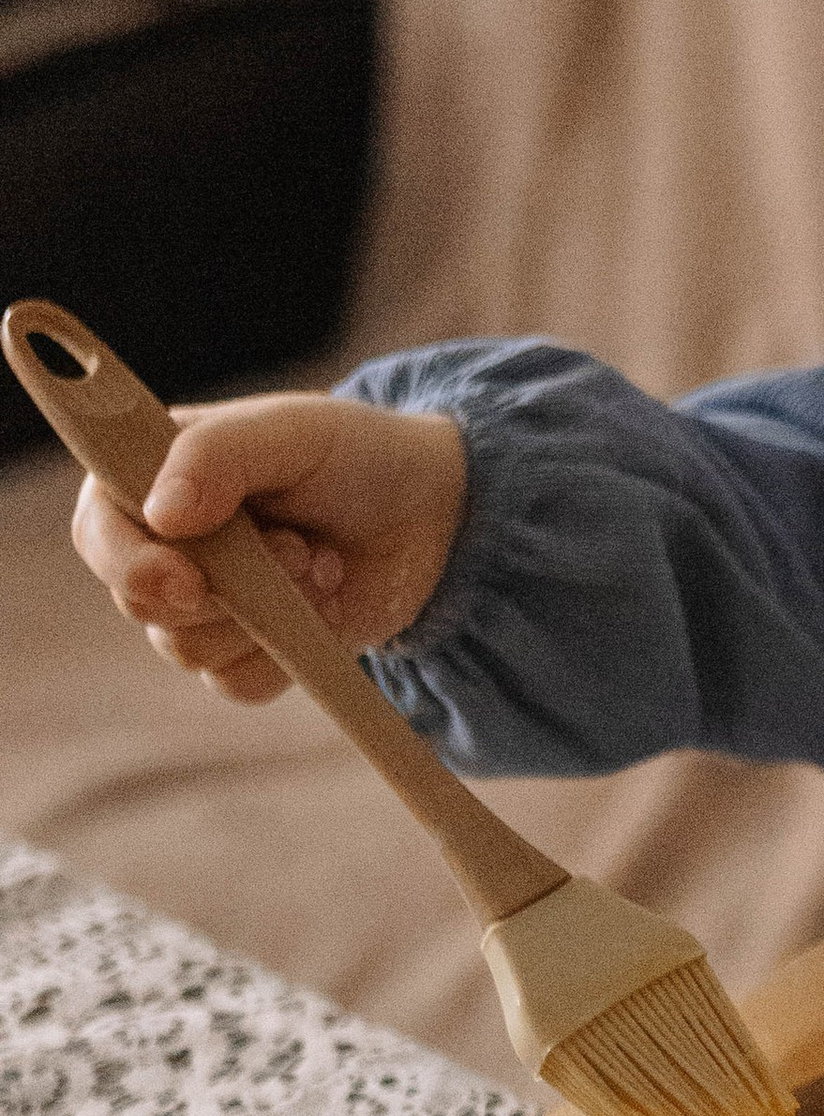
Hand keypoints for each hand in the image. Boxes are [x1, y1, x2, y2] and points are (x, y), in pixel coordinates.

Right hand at [70, 392, 469, 705]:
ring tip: (319, 562)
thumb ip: (218, 454)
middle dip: (229, 585)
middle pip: (141, 602)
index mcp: (150, 478)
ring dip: (268, 612)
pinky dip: (287, 652)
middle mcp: (163, 545)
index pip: (97, 531)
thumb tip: (161, 513)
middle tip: (298, 545)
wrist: (433, 516)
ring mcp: (202, 606)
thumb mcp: (292, 431)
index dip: (129, 563)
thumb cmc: (354, 455)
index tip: (190, 580)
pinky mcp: (245, 654)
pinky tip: (324, 606)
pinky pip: (234, 685)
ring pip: (187, 650)